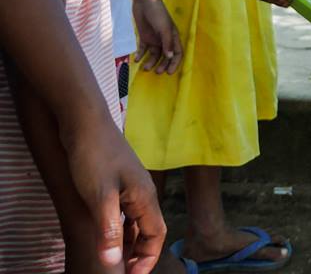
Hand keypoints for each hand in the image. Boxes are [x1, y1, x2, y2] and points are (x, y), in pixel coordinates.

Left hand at [61, 118, 164, 273]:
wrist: (84, 121)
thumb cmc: (94, 156)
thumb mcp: (100, 197)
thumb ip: (109, 230)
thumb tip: (113, 262)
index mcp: (145, 197)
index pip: (156, 235)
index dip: (146, 259)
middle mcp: (143, 192)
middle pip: (149, 229)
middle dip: (139, 254)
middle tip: (121, 271)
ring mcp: (131, 184)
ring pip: (136, 220)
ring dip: (128, 241)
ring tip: (113, 257)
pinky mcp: (118, 179)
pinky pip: (126, 210)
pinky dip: (120, 226)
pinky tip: (105, 231)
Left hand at [132, 0, 182, 73]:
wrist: (144, 1)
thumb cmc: (158, 13)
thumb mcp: (164, 28)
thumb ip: (167, 43)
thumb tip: (170, 57)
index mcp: (173, 37)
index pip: (177, 53)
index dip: (174, 63)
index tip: (169, 72)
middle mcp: (165, 39)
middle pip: (165, 56)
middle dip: (162, 64)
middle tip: (157, 72)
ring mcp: (154, 38)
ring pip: (154, 54)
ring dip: (150, 62)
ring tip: (144, 68)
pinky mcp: (144, 37)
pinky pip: (143, 49)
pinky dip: (140, 55)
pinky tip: (136, 60)